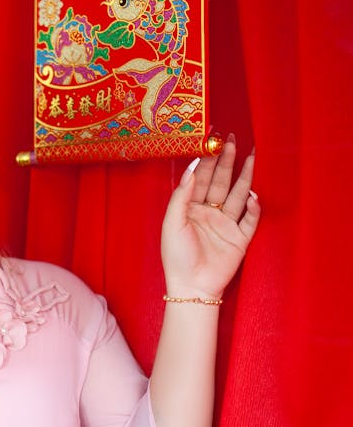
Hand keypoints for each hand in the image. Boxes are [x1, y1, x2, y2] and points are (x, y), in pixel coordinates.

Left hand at [161, 134, 260, 299]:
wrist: (192, 286)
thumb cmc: (177, 256)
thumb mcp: (172, 222)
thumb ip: (182, 195)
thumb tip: (192, 168)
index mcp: (191, 208)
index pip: (201, 178)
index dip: (207, 159)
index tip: (213, 140)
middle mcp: (210, 213)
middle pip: (221, 181)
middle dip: (227, 161)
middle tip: (233, 140)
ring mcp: (226, 225)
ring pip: (238, 195)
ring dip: (245, 176)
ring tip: (252, 156)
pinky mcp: (240, 239)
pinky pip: (250, 219)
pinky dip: (253, 207)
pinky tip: (252, 195)